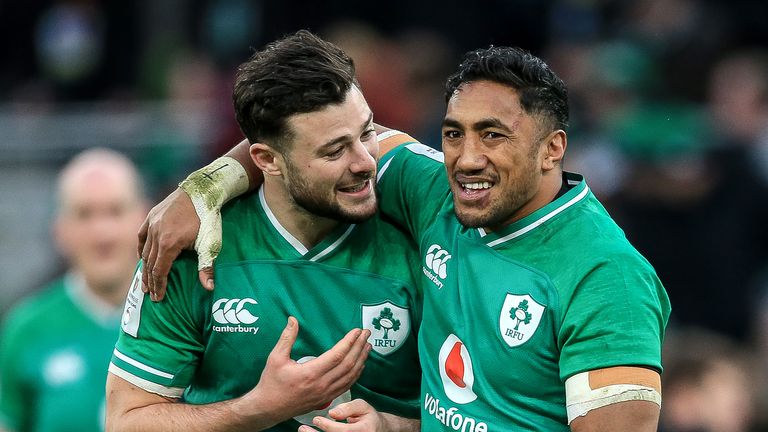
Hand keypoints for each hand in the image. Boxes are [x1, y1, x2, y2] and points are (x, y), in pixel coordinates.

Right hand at [138, 188, 215, 300]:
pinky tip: (142, 257)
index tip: (158, 298)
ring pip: (145, 251)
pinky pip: (142, 236)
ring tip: (145, 281)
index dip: (159, 286)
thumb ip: (206, 266)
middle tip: (150, 294)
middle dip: (150, 281)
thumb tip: (209, 288)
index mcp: (169, 244)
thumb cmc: (209, 218)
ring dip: (145, 267)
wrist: (203, 190)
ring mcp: (152, 224)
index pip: (160, 271)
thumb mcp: (210, 244)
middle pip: (150, 263)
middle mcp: (156, 234)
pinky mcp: (151, 215)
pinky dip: (141, 248)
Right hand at [235, 318, 371, 425]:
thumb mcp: (275, 358)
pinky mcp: (326, 399)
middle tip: (367, 333)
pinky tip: (360, 365)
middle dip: (359, 347)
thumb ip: (286, 338)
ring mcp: (326, 394)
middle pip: (348, 364)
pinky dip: (356, 374)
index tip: (357, 331)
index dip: (349, 341)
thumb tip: (293, 320)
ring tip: (367, 346)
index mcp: (310, 373)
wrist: (268, 408)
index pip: (337, 355)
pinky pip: (347, 385)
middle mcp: (321, 384)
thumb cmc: (271, 383)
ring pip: (350, 376)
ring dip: (361, 360)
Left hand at [299, 399, 418, 431]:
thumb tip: (332, 413)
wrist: (379, 430)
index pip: (342, 431)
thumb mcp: (362, 407)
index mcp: (363, 431)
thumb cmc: (368, 417)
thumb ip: (348, 408)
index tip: (316, 419)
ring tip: (303, 431)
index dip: (327, 426)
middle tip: (303, 428)